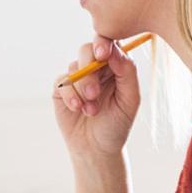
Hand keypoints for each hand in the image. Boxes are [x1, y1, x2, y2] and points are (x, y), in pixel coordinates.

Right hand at [52, 35, 140, 158]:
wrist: (97, 148)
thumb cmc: (117, 124)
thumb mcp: (130, 100)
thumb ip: (127, 73)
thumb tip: (114, 51)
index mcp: (115, 66)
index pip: (109, 44)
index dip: (103, 44)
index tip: (102, 54)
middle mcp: (96, 68)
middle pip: (87, 50)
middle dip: (89, 70)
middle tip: (94, 93)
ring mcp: (77, 77)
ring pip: (74, 67)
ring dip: (82, 89)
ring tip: (91, 110)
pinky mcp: (61, 89)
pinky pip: (62, 82)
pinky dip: (69, 95)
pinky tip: (77, 108)